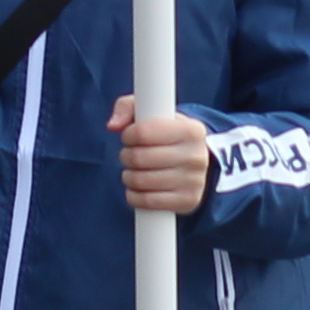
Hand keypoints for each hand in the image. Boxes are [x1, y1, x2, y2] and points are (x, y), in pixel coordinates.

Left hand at [109, 99, 212, 215]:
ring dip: (128, 176)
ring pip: (140, 181)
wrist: (195, 163)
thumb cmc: (167, 135)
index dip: (128, 135)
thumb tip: (113, 125)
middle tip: (129, 154)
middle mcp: (196, 156)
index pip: (142, 132)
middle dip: (126, 156)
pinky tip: (138, 188)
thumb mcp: (152, 112)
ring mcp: (194, 181)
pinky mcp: (187, 201)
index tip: (129, 136)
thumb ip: (127, 108)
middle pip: (139, 158)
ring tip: (133, 170)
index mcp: (191, 130)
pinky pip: (147, 201)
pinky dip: (134, 196)